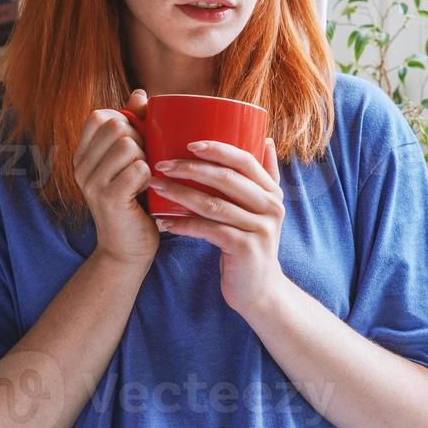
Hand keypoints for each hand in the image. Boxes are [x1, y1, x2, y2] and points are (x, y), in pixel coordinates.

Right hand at [72, 89, 160, 267]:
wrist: (128, 249)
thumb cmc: (135, 202)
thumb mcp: (130, 161)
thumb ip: (133, 127)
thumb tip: (139, 94)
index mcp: (83, 155)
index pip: (100, 116)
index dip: (125, 122)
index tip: (136, 143)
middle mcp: (81, 167)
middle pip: (117, 127)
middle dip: (140, 139)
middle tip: (145, 163)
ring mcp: (92, 183)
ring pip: (128, 145)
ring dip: (146, 158)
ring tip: (146, 178)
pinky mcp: (108, 199)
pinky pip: (138, 169)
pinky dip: (150, 177)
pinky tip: (148, 191)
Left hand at [149, 138, 285, 316]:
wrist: (259, 289)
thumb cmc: (250, 243)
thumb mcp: (263, 209)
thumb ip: (266, 177)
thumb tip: (268, 139)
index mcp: (272, 192)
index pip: (245, 160)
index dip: (218, 149)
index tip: (188, 144)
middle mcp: (270, 207)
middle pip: (227, 179)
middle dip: (191, 168)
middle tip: (162, 164)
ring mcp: (259, 228)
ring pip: (213, 204)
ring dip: (180, 194)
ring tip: (156, 187)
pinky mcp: (245, 249)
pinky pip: (208, 231)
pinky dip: (184, 224)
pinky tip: (164, 221)